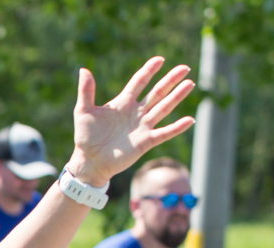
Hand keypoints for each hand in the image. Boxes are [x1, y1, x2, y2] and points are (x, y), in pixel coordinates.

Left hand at [65, 57, 196, 187]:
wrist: (89, 161)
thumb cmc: (85, 137)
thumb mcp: (83, 111)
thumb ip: (86, 91)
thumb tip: (83, 70)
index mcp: (123, 103)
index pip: (139, 82)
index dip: (149, 71)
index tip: (160, 60)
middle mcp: (136, 112)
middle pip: (157, 92)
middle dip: (170, 80)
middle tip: (184, 68)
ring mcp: (142, 126)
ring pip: (164, 108)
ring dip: (177, 96)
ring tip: (190, 84)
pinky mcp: (146, 141)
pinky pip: (164, 133)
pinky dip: (177, 127)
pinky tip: (189, 120)